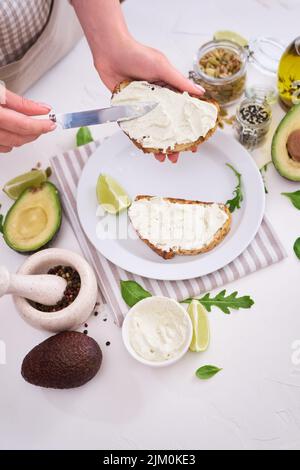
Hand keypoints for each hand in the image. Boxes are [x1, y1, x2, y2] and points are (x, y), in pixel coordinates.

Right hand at [0, 90, 54, 152]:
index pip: (23, 124)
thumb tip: (41, 109)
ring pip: (11, 145)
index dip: (41, 125)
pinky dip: (11, 142)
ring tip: (34, 128)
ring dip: (25, 138)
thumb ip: (19, 102)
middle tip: (46, 125)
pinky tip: (15, 133)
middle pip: (18, 137)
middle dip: (35, 132)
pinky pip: (1, 147)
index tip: (52, 122)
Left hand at [95, 39, 204, 162]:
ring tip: (162, 158)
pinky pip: (136, 128)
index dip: (189, 129)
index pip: (183, 113)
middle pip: (168, 126)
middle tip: (178, 156)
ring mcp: (143, 106)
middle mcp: (157, 100)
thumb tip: (201, 93)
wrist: (111, 53)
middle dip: (174, 143)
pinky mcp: (128, 109)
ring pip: (153, 130)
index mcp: (169, 90)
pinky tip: (146, 149)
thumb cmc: (138, 55)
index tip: (195, 142)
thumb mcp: (163, 67)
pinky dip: (141, 139)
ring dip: (157, 145)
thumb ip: (180, 82)